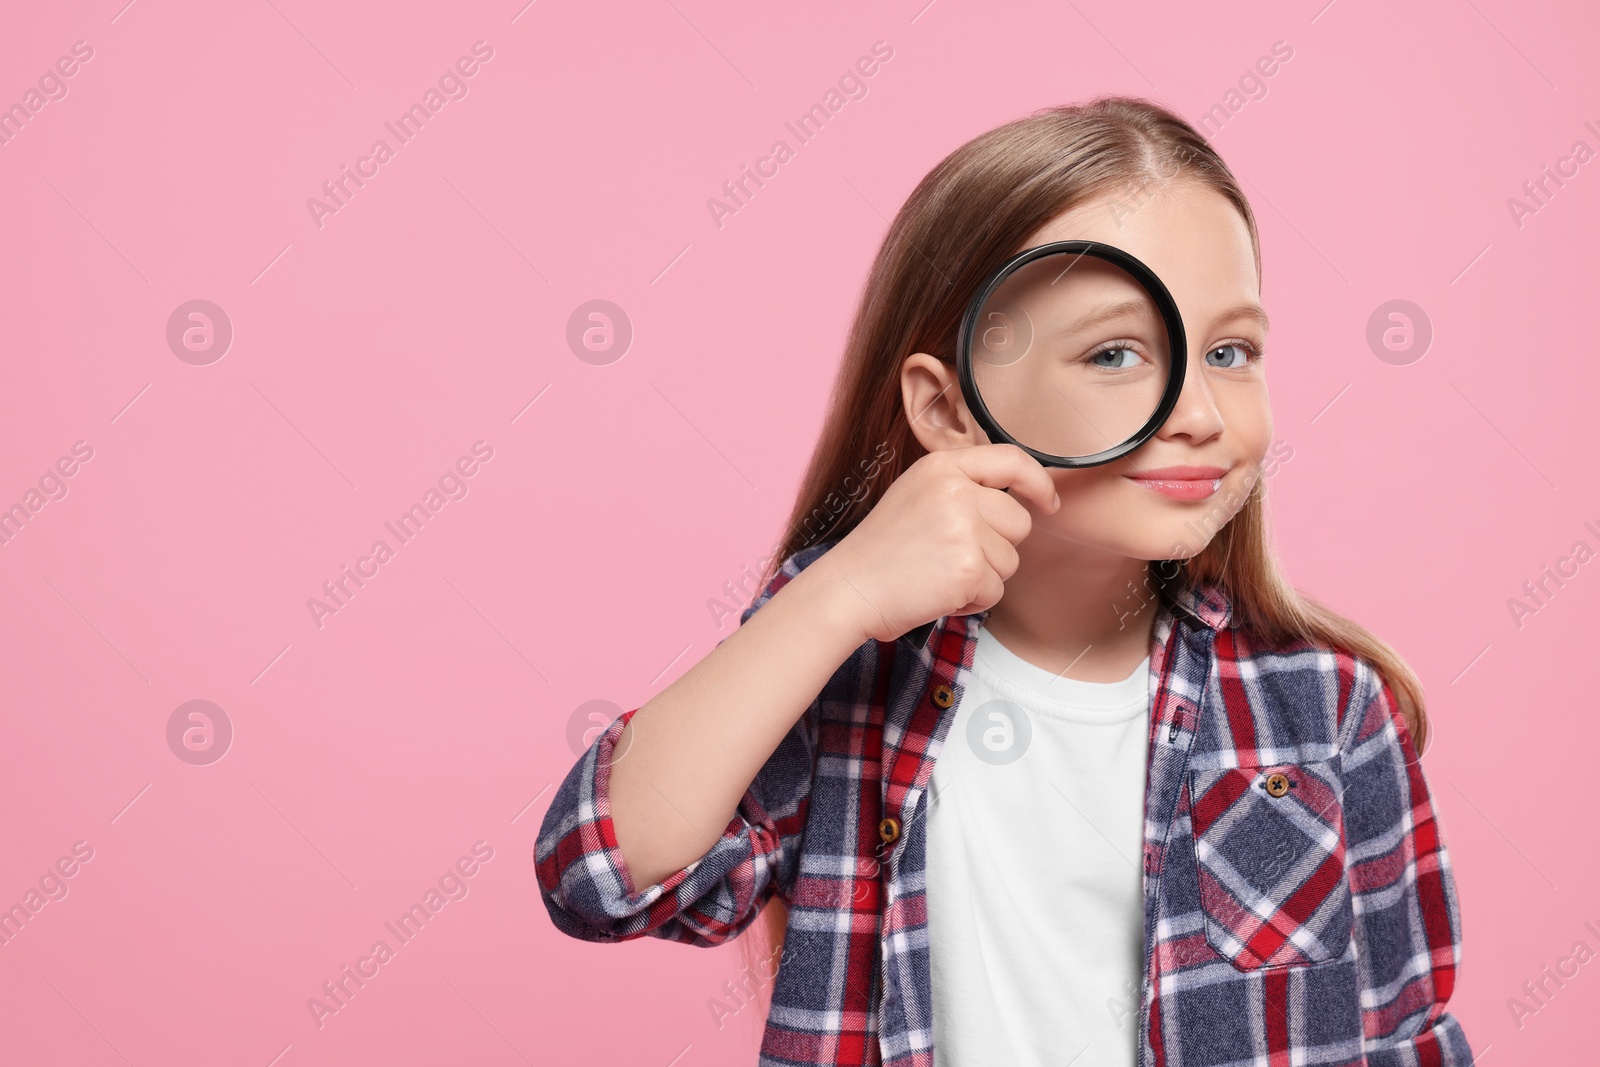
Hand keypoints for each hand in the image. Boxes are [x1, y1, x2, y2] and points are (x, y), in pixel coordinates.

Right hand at [807, 443, 1058, 643]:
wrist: (847, 589)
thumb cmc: (880, 551)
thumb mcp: (916, 495)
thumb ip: (961, 487)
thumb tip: (1014, 500)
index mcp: (942, 466)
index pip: (1011, 460)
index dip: (1038, 483)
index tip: (1048, 503)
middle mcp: (956, 490)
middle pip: (1019, 522)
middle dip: (997, 547)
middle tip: (951, 557)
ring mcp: (964, 528)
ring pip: (1010, 561)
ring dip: (982, 577)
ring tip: (938, 574)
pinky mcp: (968, 567)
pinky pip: (996, 591)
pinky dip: (972, 601)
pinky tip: (938, 593)